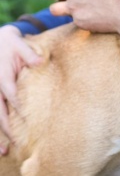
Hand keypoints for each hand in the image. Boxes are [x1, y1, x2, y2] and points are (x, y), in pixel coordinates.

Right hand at [0, 25, 42, 153]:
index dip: (18, 107)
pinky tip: (2, 139)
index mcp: (3, 76)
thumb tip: (40, 62)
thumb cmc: (10, 43)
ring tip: (4, 151)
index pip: (10, 94)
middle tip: (15, 143)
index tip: (27, 119)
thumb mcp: (20, 45)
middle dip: (6, 127)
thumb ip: (29, 55)